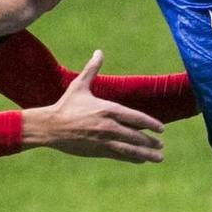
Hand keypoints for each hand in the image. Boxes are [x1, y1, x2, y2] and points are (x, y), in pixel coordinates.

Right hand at [18, 51, 165, 162]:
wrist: (50, 126)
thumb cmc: (66, 105)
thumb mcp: (80, 86)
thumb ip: (92, 70)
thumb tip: (99, 52)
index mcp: (108, 109)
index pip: (136, 118)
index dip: (151, 124)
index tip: (161, 129)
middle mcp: (109, 125)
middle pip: (136, 135)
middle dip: (150, 141)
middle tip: (161, 144)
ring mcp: (104, 140)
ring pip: (131, 148)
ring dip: (146, 153)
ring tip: (159, 157)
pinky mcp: (98, 150)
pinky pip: (120, 155)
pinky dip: (132, 158)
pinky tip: (141, 160)